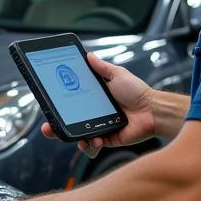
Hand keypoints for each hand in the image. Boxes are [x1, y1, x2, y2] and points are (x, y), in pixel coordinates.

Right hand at [41, 53, 156, 158]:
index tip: (48, 107)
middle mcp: (95, 114)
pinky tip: (93, 140)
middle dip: (56, 128)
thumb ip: (102, 67)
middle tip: (48, 128)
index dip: (58, 107)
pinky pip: (94, 146)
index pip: (71, 104)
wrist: (153, 110)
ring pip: (80, 136)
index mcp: (95, 100)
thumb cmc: (137, 92)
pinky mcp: (108, 139)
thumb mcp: (117, 75)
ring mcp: (100, 128)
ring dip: (73, 138)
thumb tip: (88, 54)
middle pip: (70, 122)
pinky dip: (91, 145)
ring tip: (76, 138)